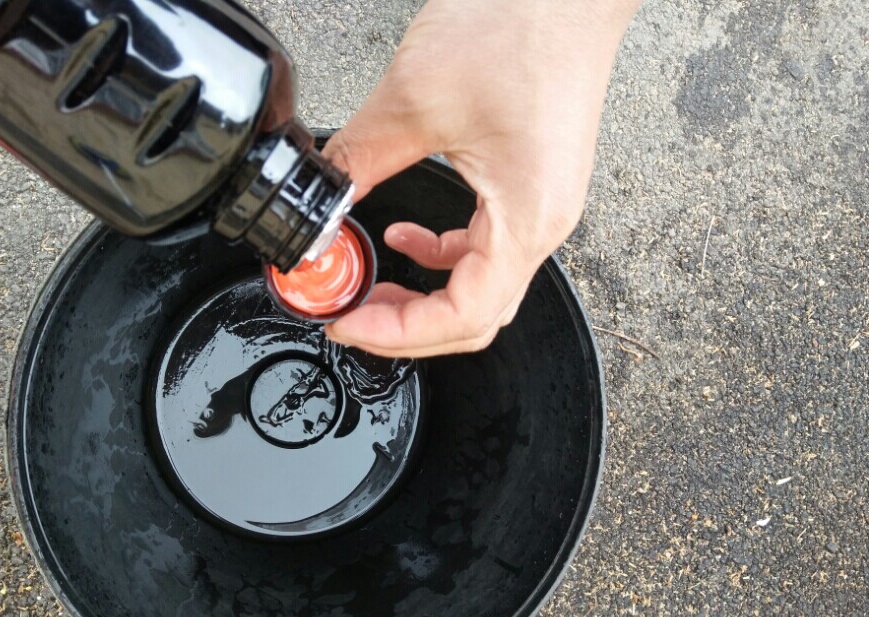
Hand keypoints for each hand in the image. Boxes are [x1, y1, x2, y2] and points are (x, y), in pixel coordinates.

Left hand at [323, 0, 637, 357]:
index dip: (399, 334)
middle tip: (352, 314)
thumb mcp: (416, 99)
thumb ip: (360, 158)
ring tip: (372, 287)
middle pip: (475, 315)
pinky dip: (440, 255)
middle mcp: (543, 224)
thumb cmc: (523, 26)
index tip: (348, 323)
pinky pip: (485, 247)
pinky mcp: (530, 185)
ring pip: (479, 286)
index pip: (463, 315)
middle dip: (408, 326)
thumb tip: (325, 195)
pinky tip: (405, 235)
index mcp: (527, 218)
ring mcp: (541, 206)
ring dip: (423, 295)